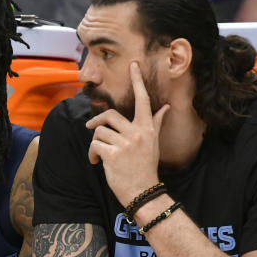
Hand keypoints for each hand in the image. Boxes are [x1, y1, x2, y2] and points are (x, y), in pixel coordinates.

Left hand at [85, 62, 168, 206]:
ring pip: (99, 131)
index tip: (133, 65)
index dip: (137, 81)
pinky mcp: (112, 154)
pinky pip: (94, 145)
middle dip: (97, 122)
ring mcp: (125, 144)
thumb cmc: (146, 167)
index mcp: (147, 128)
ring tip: (99, 155)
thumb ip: (156, 123)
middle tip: (91, 128)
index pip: (143, 100)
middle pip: (109, 115)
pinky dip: (92, 154)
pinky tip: (96, 162)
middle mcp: (137, 133)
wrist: (143, 192)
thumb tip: (165, 107)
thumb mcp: (153, 144)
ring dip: (95, 143)